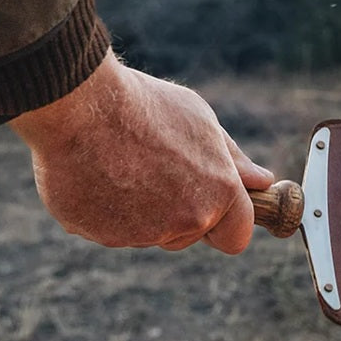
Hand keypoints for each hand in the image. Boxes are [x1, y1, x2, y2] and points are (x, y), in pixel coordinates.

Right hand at [11, 51, 274, 252]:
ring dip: (141, 209)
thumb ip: (234, 160)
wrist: (78, 104)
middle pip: (189, 235)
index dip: (226, 223)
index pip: (237, 237)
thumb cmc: (145, 106)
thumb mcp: (201, 122)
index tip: (213, 207)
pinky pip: (110, 229)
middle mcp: (185, 220)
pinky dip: (105, 209)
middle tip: (156, 169)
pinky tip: (96, 172)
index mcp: (219, 194)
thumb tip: (261, 181)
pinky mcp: (101, 235)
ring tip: (122, 162)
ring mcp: (142, 233)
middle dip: (179, 212)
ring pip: (148, 232)